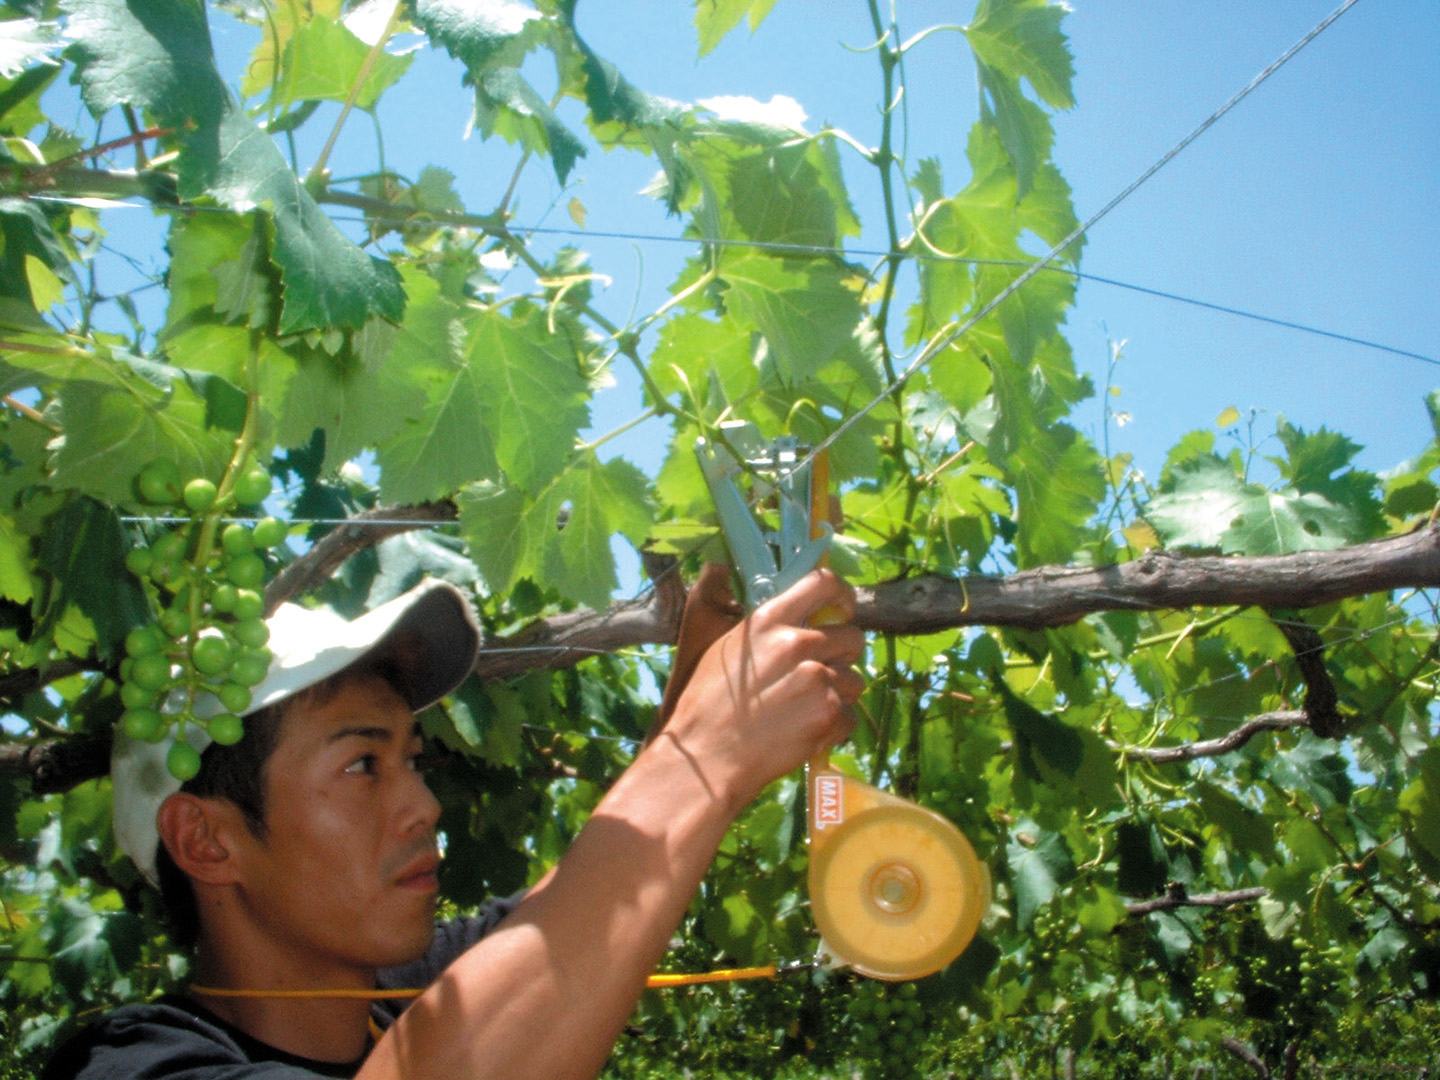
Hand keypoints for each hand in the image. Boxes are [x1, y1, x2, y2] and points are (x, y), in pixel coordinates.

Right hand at [657, 568, 864, 810]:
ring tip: (804, 709)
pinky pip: (851, 715)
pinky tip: (806, 732)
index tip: (843, 609)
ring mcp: (817, 680)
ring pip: (855, 680)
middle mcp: (798, 644)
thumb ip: (766, 629)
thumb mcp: (727, 648)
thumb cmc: (706, 704)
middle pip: (853, 636)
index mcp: (769, 620)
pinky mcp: (829, 715)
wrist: (706, 757)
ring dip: (838, 694)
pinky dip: (834, 726)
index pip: (824, 583)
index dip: (843, 595)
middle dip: (842, 655)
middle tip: (819, 673)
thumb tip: (798, 617)